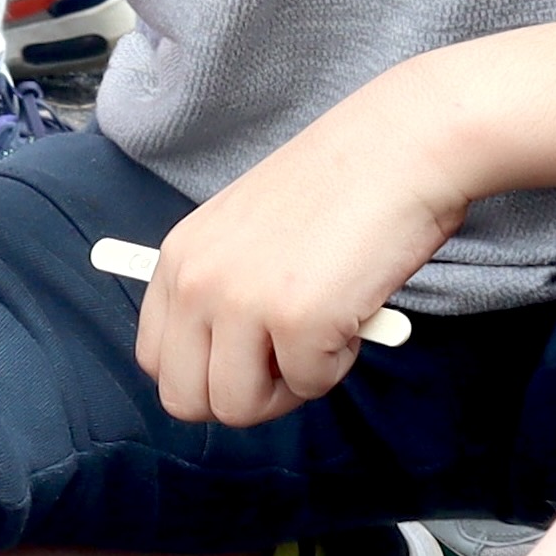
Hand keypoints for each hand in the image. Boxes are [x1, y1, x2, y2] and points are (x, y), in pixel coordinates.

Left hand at [127, 85, 451, 426]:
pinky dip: (340, 361)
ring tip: (321, 332)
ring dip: (290, 386)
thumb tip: (223, 361)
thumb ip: (221, 291)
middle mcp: (197, 282)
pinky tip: (352, 309)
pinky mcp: (298, 322)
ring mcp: (243, 303)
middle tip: (288, 361)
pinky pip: (310, 386)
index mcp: (178, 258)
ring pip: (240, 408)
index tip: (248, 358)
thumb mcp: (244, 234)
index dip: (205, 373)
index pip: (155, 359)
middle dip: (242, 396)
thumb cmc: (337, 189)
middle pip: (185, 399)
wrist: (399, 148)